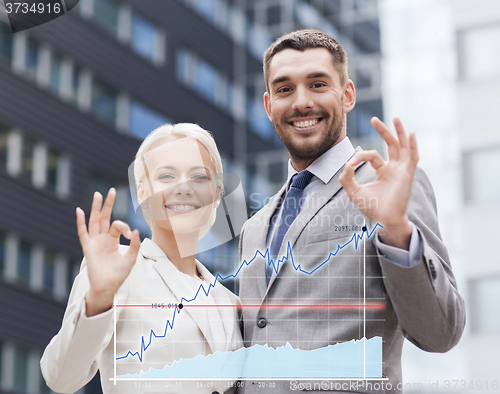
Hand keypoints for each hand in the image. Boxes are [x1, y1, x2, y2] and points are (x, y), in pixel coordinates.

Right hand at [76, 188, 140, 315]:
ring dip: (96, 208)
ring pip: (95, 221)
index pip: (117, 225)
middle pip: (104, 217)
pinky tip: (79, 211)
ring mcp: (94, 242)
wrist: (108, 287)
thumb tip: (135, 230)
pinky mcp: (88, 248)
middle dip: (108, 204)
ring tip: (98, 194)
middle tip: (111, 190)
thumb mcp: (131, 258)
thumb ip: (134, 245)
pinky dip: (81, 222)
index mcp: (112, 240)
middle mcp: (102, 239)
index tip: (129, 235)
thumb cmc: (119, 274)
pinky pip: (83, 233)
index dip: (124, 226)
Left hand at [339, 117, 418, 249]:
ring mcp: (402, 170)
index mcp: (383, 171)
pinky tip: (410, 134)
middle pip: (391, 144)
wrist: (383, 220)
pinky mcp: (407, 174)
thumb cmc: (371, 208)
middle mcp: (394, 168)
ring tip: (395, 118)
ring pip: (402, 146)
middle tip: (373, 119)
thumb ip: (347, 179)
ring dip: (399, 132)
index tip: (349, 164)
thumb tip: (345, 165)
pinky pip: (412, 157)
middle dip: (383, 130)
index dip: (359, 156)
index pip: (372, 155)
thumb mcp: (354, 192)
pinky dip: (412, 145)